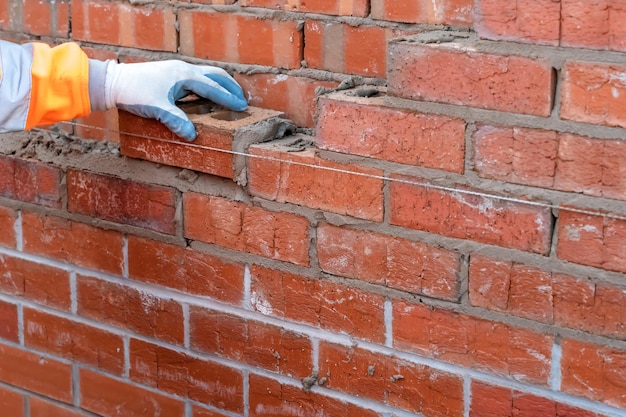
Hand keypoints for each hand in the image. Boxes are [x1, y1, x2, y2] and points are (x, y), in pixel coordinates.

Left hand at [105, 60, 247, 140]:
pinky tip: (206, 96)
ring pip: (206, 75)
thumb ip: (177, 122)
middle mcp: (183, 70)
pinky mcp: (170, 75)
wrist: (113, 82)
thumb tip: (193, 136)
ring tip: (229, 96)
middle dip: (230, 87)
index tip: (242, 107)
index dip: (228, 98)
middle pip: (215, 75)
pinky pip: (196, 78)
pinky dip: (207, 86)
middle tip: (242, 99)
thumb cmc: (134, 93)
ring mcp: (176, 70)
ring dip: (219, 85)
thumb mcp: (158, 109)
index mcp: (184, 76)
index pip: (213, 88)